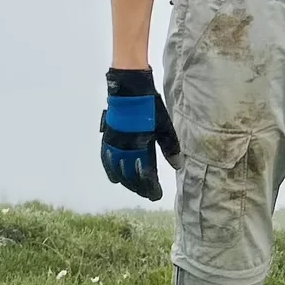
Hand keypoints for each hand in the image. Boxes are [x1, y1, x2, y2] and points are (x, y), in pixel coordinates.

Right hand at [99, 67, 184, 200]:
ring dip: (126, 181)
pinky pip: (106, 160)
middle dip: (139, 186)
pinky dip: (110, 170)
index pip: (145, 174)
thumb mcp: (164, 127)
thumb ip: (170, 147)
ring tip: (133, 188)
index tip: (156, 194)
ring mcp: (114, 145)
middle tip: (146, 193)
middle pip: (130, 176)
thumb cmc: (150, 108)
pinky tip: (115, 177)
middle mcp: (125, 149)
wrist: (129, 90)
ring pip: (117, 170)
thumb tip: (177, 166)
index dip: (151, 186)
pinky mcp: (107, 139)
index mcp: (141, 147)